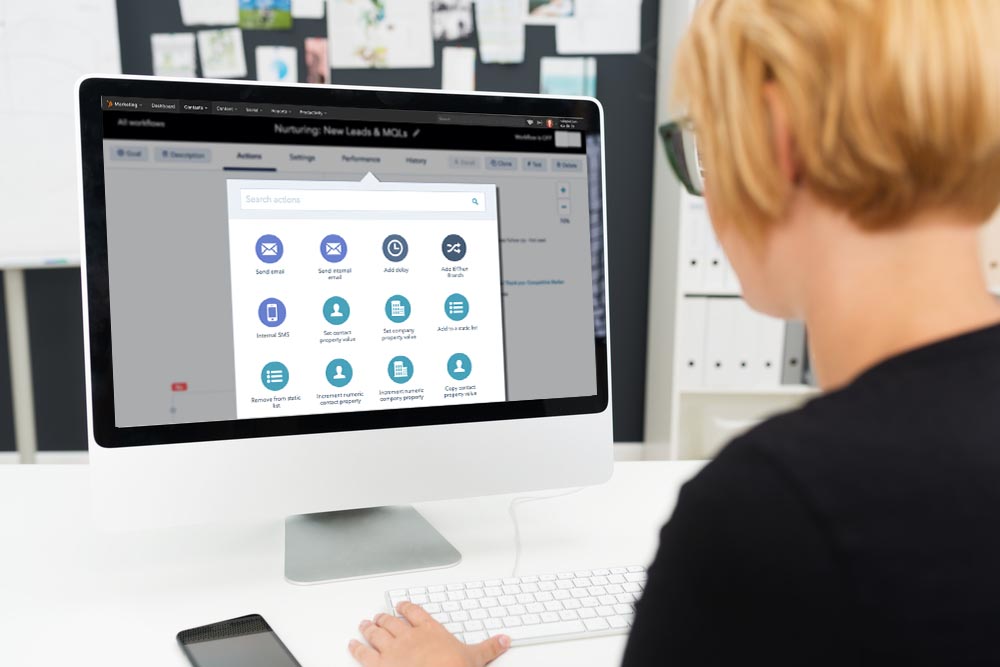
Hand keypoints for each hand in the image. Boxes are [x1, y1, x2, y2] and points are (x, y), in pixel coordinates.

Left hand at [349, 601, 510, 666]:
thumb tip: (504, 640)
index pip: (415, 612)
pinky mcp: (379, 664)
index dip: (407, 607)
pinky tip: (352, 644)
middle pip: (392, 621)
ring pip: (376, 633)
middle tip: (379, 615)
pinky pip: (364, 653)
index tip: (402, 605)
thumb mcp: (475, 658)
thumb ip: (489, 647)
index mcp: (429, 630)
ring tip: (365, 624)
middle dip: (384, 618)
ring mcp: (392, 650)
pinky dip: (357, 648)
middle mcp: (408, 636)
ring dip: (369, 628)